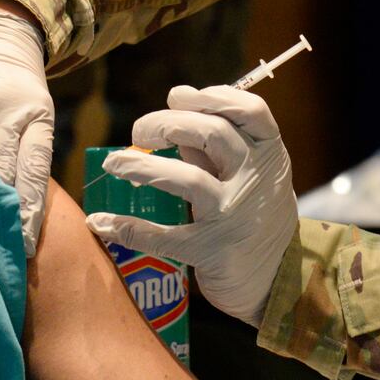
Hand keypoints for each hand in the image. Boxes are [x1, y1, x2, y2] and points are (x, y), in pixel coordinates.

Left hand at [86, 84, 296, 324]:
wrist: (277, 282)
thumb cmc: (255, 214)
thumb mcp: (248, 173)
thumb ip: (214, 143)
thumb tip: (177, 101)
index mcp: (269, 155)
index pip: (251, 111)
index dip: (213, 96)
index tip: (178, 96)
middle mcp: (256, 180)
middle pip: (212, 134)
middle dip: (167, 123)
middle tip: (138, 131)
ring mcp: (236, 216)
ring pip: (188, 179)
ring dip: (142, 167)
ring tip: (112, 163)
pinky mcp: (214, 250)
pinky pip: (165, 235)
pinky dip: (130, 227)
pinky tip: (101, 222)